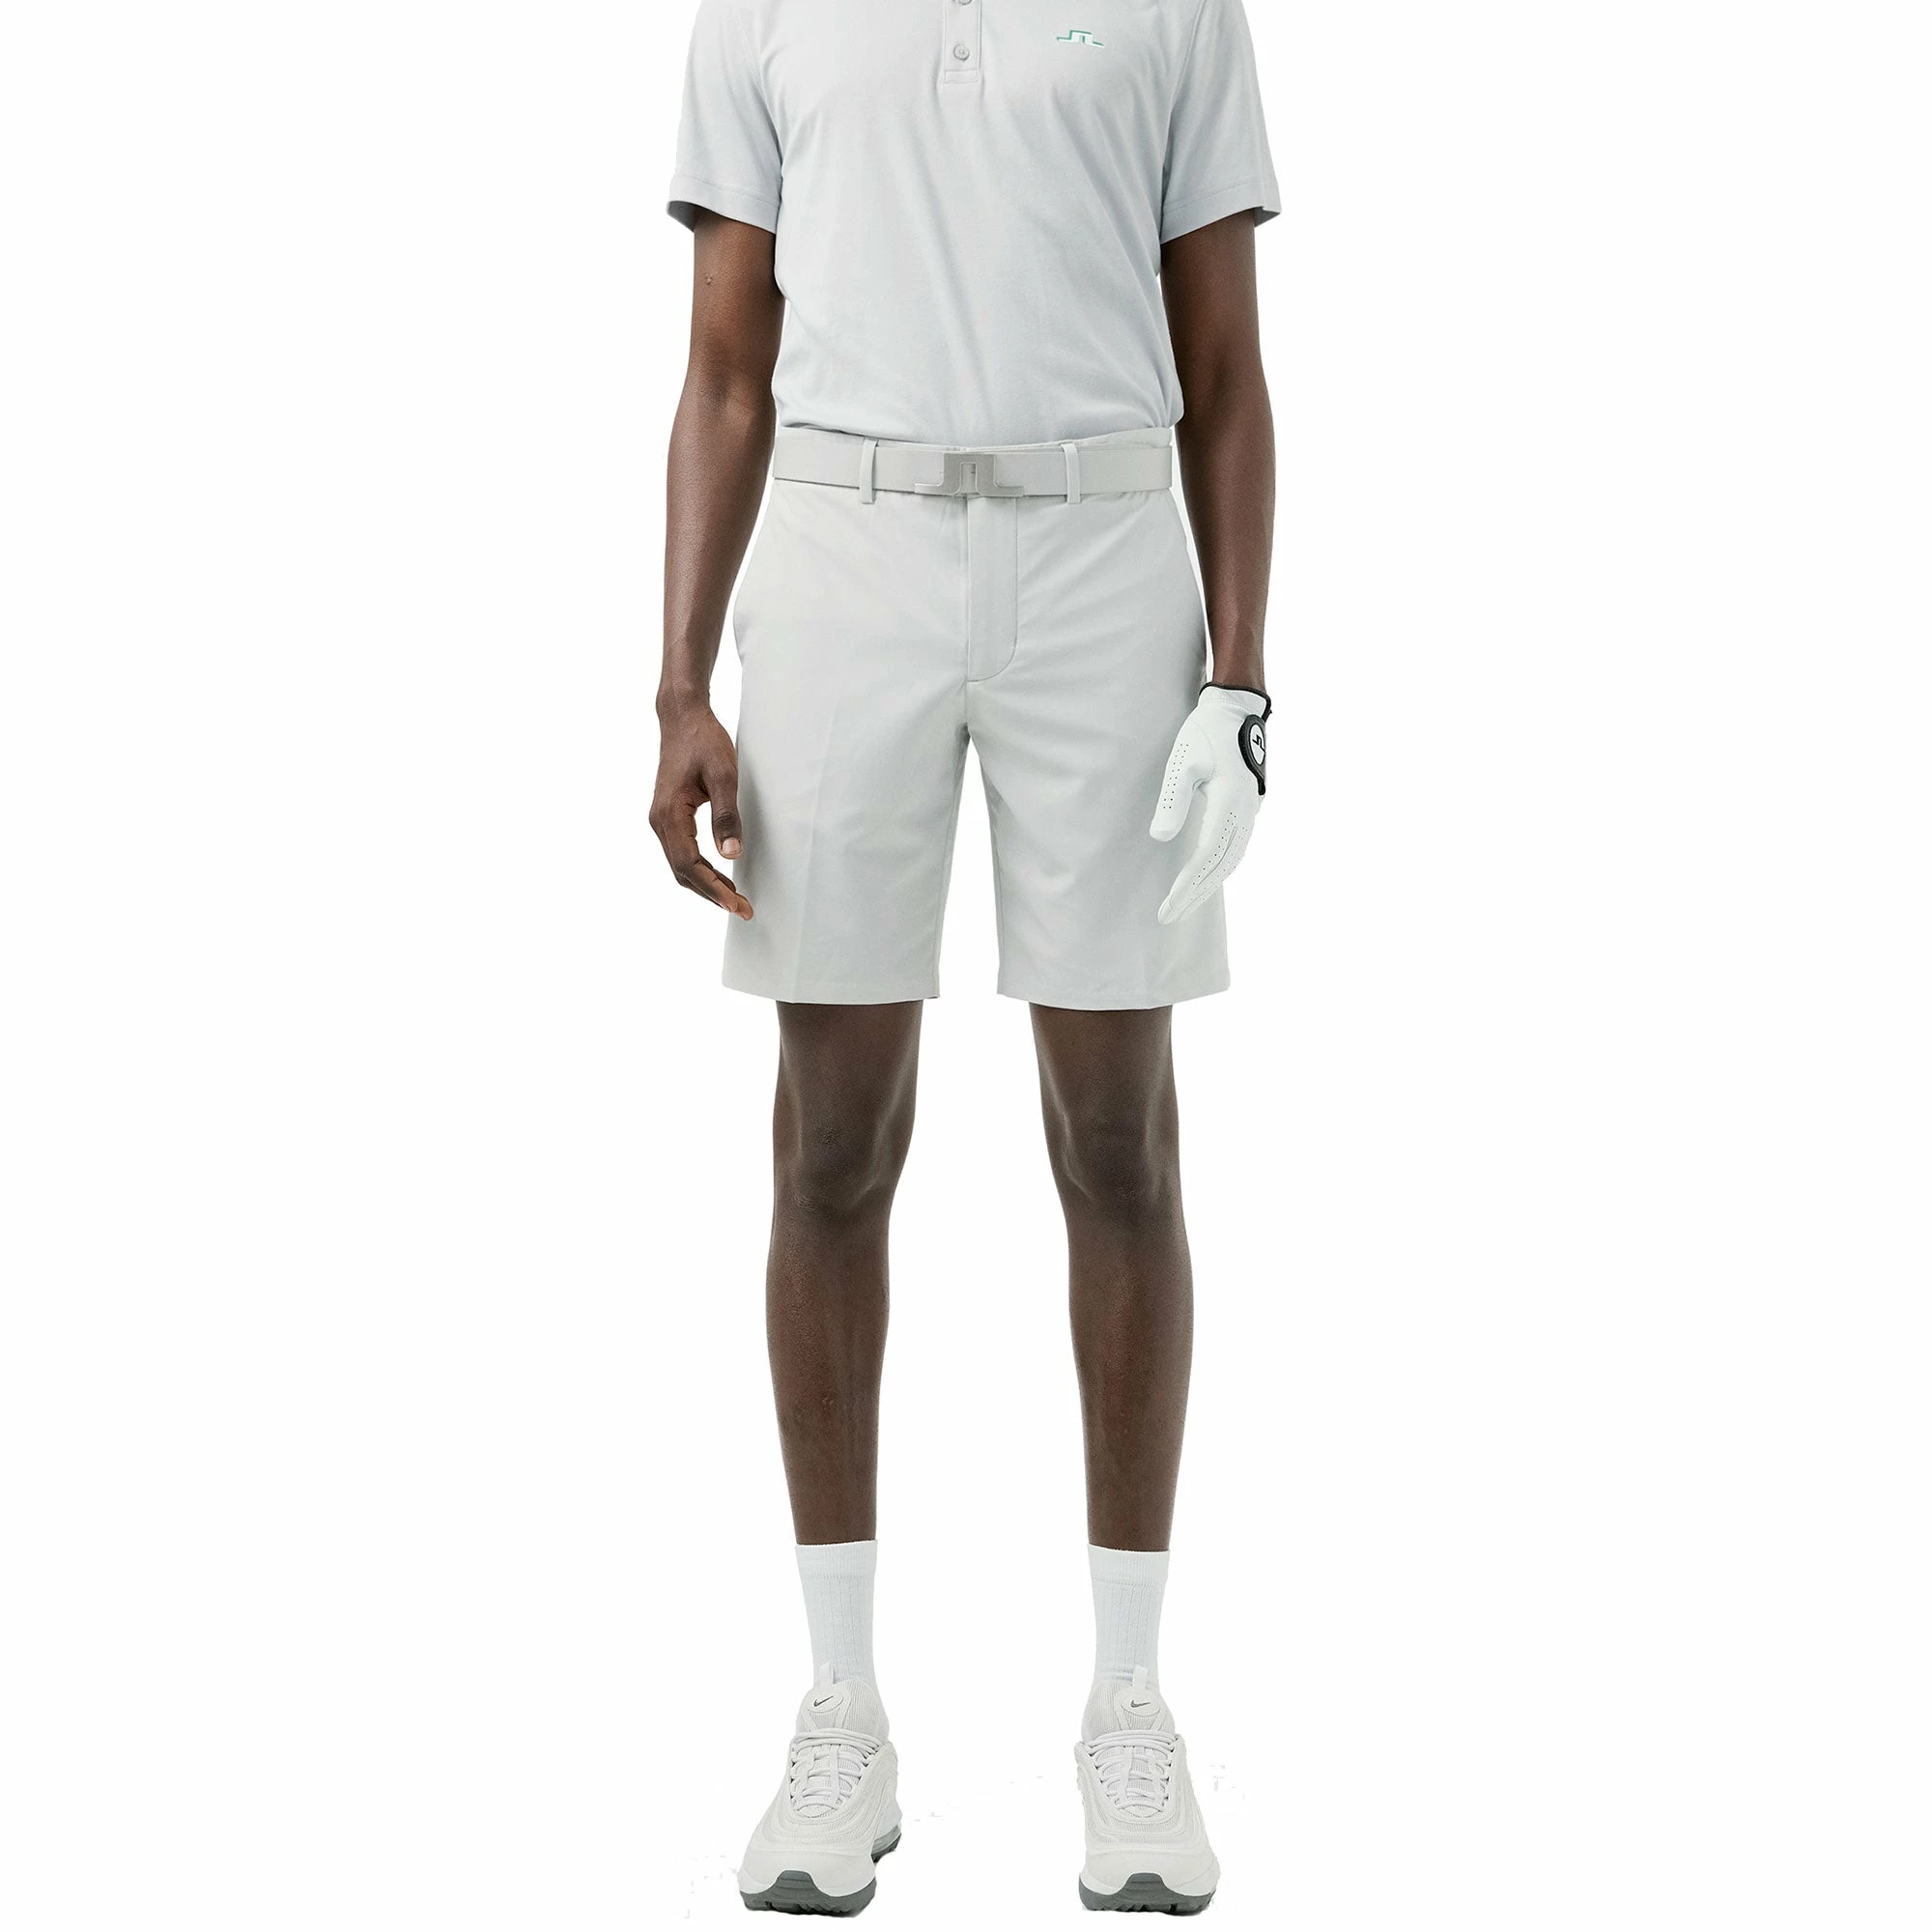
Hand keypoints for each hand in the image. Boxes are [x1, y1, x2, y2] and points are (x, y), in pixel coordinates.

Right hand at [651, 699, 752, 918]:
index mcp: (669, 815)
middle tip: (742, 909)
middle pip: (682, 872)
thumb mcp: (723, 776)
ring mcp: (661, 819)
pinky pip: (681, 852)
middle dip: (712, 894)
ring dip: (706, 884)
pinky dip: (700, 869)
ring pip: (680, 865)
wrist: (682, 716)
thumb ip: (727, 816)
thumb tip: (731, 854)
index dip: (713, 889)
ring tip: (735, 897)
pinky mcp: (668, 816)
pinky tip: (721, 875)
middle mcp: (659, 821)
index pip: (688, 865)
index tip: (736, 904)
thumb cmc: (704, 741)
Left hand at [1147, 685, 1269, 924]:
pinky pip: (1235, 850)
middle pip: (1221, 867)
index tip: (1169, 905)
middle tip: (1169, 917)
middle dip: (1195, 895)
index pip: (1207, 856)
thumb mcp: (1182, 762)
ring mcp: (1251, 813)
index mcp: (1230, 803)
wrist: (1236, 712)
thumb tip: (1160, 837)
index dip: (1188, 884)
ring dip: (1208, 886)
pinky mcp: (1249, 811)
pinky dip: (1219, 870)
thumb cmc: (1204, 734)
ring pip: (1231, 861)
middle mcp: (1245, 813)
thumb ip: (1172, 800)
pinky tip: (1205, 880)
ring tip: (1184, 906)